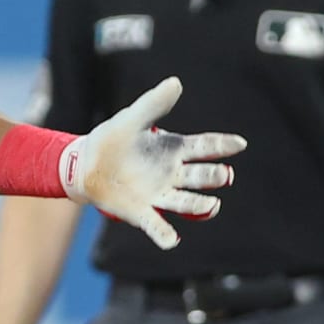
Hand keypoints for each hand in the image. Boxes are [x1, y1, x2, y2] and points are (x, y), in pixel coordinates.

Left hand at [64, 76, 245, 249]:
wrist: (83, 163)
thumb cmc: (112, 139)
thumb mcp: (132, 119)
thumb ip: (154, 104)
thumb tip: (175, 82)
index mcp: (174, 150)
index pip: (205, 147)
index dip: (222, 145)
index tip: (239, 143)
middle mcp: (172, 174)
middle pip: (201, 176)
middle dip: (213, 176)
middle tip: (224, 174)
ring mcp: (159, 193)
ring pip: (187, 202)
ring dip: (200, 205)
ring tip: (212, 205)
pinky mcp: (141, 211)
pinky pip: (157, 224)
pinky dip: (164, 234)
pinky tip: (171, 240)